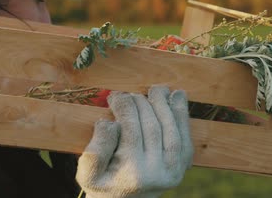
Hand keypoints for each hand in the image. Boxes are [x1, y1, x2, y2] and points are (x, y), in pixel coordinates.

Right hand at [76, 86, 192, 197]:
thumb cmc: (102, 183)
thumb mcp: (87, 173)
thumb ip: (94, 151)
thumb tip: (110, 123)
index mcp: (133, 175)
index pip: (130, 131)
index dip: (124, 108)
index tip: (114, 95)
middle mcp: (157, 174)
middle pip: (151, 127)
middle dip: (142, 104)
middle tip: (129, 93)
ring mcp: (173, 171)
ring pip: (171, 130)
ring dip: (164, 105)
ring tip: (156, 89)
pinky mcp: (181, 167)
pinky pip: (184, 136)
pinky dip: (182, 115)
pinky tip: (177, 96)